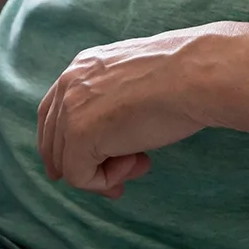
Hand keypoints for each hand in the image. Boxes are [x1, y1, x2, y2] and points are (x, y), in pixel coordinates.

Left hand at [36, 24, 228, 197]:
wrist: (195, 75)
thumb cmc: (181, 78)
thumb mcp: (135, 83)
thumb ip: (113, 102)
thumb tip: (108, 139)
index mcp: (82, 68)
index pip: (54, 114)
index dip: (68, 147)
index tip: (95, 166)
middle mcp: (68, 84)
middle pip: (53, 143)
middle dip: (88, 166)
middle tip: (125, 175)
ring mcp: (69, 110)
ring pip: (67, 164)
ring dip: (104, 172)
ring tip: (140, 162)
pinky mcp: (78, 136)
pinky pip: (79, 177)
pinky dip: (107, 180)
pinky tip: (138, 160)